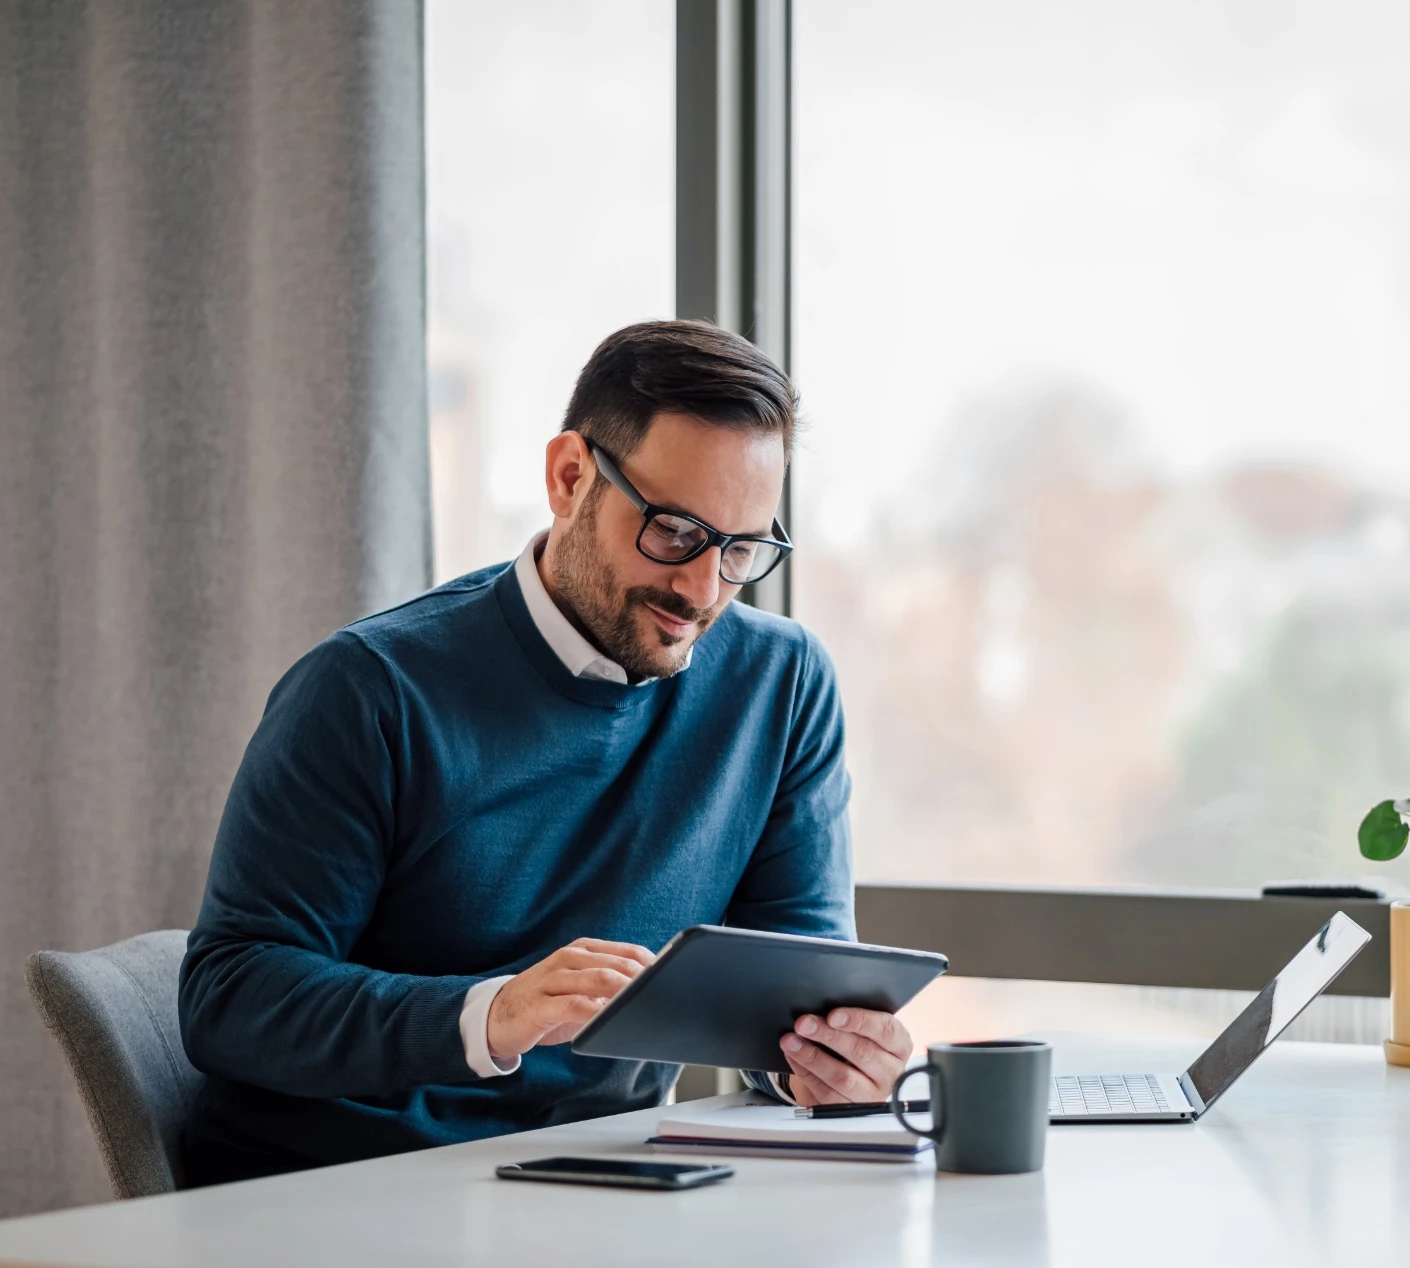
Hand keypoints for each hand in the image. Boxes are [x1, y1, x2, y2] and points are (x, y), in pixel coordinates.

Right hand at [487, 937, 653, 1063]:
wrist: (495, 1017)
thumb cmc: (545, 1005)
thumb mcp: (579, 990)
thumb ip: (608, 989)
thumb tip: (649, 997)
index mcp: (582, 950)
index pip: (627, 951)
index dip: (652, 965)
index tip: (674, 979)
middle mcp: (568, 958)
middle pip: (616, 964)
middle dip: (643, 979)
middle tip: (666, 994)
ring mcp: (552, 979)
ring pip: (597, 979)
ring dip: (625, 992)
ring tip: (646, 1004)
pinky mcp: (540, 1005)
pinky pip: (574, 1005)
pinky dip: (596, 1012)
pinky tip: (611, 1020)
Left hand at [779, 1008, 913, 1106]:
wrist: (856, 1076)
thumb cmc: (859, 1042)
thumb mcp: (865, 1030)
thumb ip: (852, 1019)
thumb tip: (821, 1005)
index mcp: (899, 1045)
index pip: (886, 1031)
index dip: (859, 1021)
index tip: (833, 1015)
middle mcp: (891, 1072)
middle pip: (862, 1053)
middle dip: (828, 1036)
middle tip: (803, 1023)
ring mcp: (873, 1094)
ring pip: (843, 1077)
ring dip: (812, 1057)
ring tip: (791, 1041)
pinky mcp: (851, 1110)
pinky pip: (827, 1093)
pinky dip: (806, 1072)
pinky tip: (794, 1057)